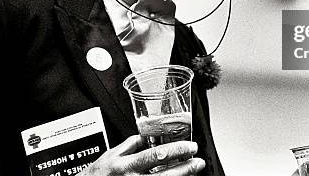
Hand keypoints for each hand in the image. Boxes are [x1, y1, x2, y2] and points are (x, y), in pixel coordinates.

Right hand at [79, 135, 204, 174]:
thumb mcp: (110, 155)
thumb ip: (130, 145)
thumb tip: (147, 136)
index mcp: (125, 165)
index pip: (156, 155)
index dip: (176, 151)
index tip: (190, 147)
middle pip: (165, 175)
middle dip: (186, 168)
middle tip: (198, 161)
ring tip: (193, 171)